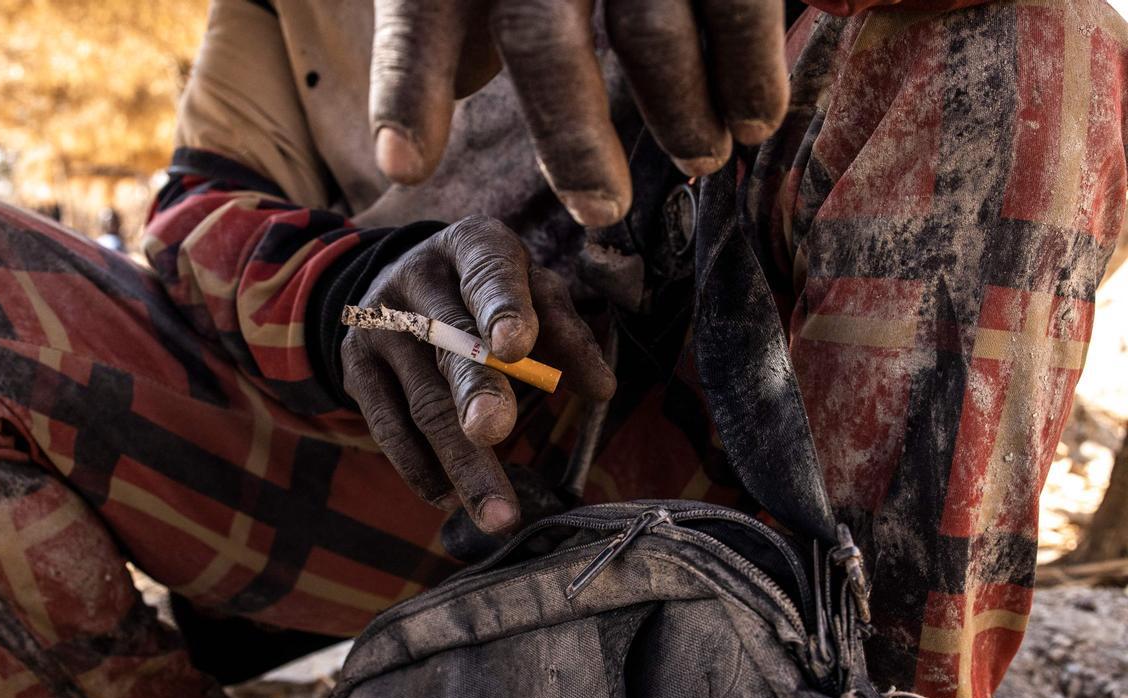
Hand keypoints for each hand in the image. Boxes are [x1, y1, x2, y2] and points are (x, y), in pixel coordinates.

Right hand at [341, 216, 615, 532]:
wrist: (397, 282)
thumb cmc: (488, 294)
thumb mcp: (532, 293)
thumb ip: (565, 335)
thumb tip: (602, 389)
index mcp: (474, 246)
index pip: (489, 275)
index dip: (502, 308)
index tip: (516, 346)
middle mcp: (419, 278)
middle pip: (450, 344)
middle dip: (474, 390)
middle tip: (495, 430)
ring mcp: (381, 323)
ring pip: (423, 401)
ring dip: (461, 462)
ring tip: (497, 513)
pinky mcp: (355, 367)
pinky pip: (387, 427)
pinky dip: (421, 469)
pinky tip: (451, 499)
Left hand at [370, 0, 788, 226]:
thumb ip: (448, 29)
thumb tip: (413, 144)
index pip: (420, 18)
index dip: (408, 91)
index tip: (401, 167)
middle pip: (544, 38)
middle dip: (573, 140)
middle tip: (603, 210)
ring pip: (650, 26)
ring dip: (685, 105)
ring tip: (711, 156)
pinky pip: (739, 0)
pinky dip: (752, 61)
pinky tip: (763, 112)